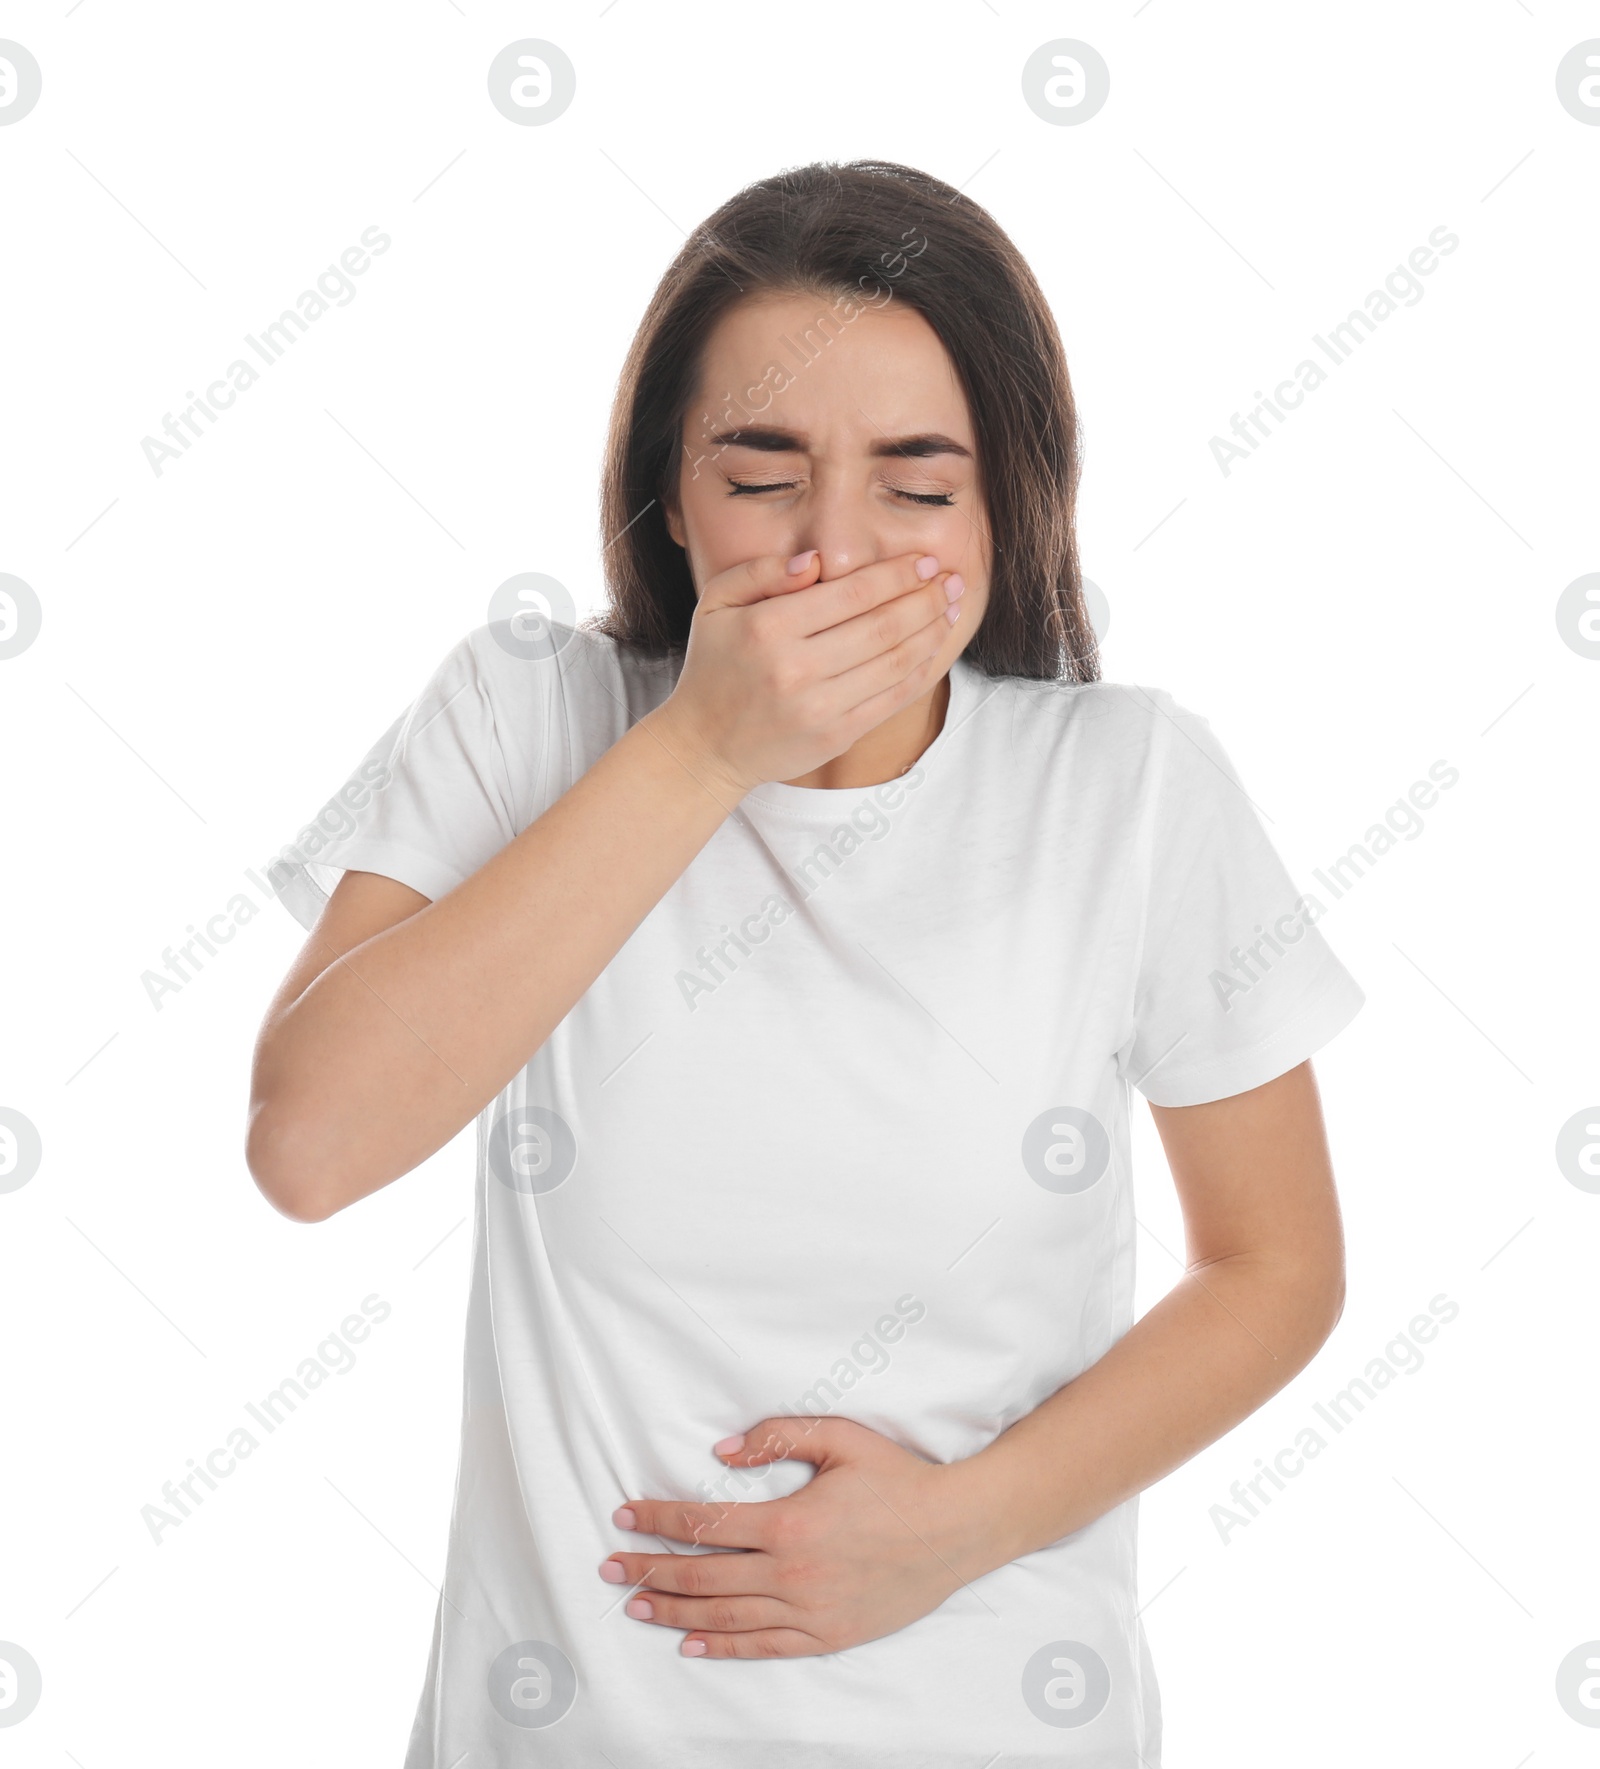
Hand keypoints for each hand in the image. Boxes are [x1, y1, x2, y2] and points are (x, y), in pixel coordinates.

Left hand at [598, 1415, 1002, 1659]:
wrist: (956, 1529)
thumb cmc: (898, 1477)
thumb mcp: (841, 1438)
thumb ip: (778, 1437)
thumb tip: (722, 1452)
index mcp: (791, 1522)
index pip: (707, 1526)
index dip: (660, 1521)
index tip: (625, 1516)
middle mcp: (793, 1573)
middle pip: (704, 1576)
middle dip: (650, 1569)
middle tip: (610, 1567)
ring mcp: (810, 1610)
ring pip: (725, 1616)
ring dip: (674, 1610)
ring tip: (635, 1604)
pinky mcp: (828, 1635)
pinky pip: (763, 1646)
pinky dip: (722, 1646)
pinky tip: (690, 1642)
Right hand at [655, 550, 965, 796]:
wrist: (704, 744)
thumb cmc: (714, 666)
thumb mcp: (717, 604)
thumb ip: (761, 572)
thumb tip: (816, 561)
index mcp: (767, 629)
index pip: (852, 593)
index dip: (897, 574)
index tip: (925, 561)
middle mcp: (795, 669)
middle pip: (882, 626)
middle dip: (926, 598)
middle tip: (950, 580)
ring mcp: (818, 707)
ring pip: (894, 662)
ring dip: (931, 632)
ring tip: (950, 608)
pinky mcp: (835, 736)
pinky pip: (891, 699)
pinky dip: (920, 671)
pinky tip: (933, 648)